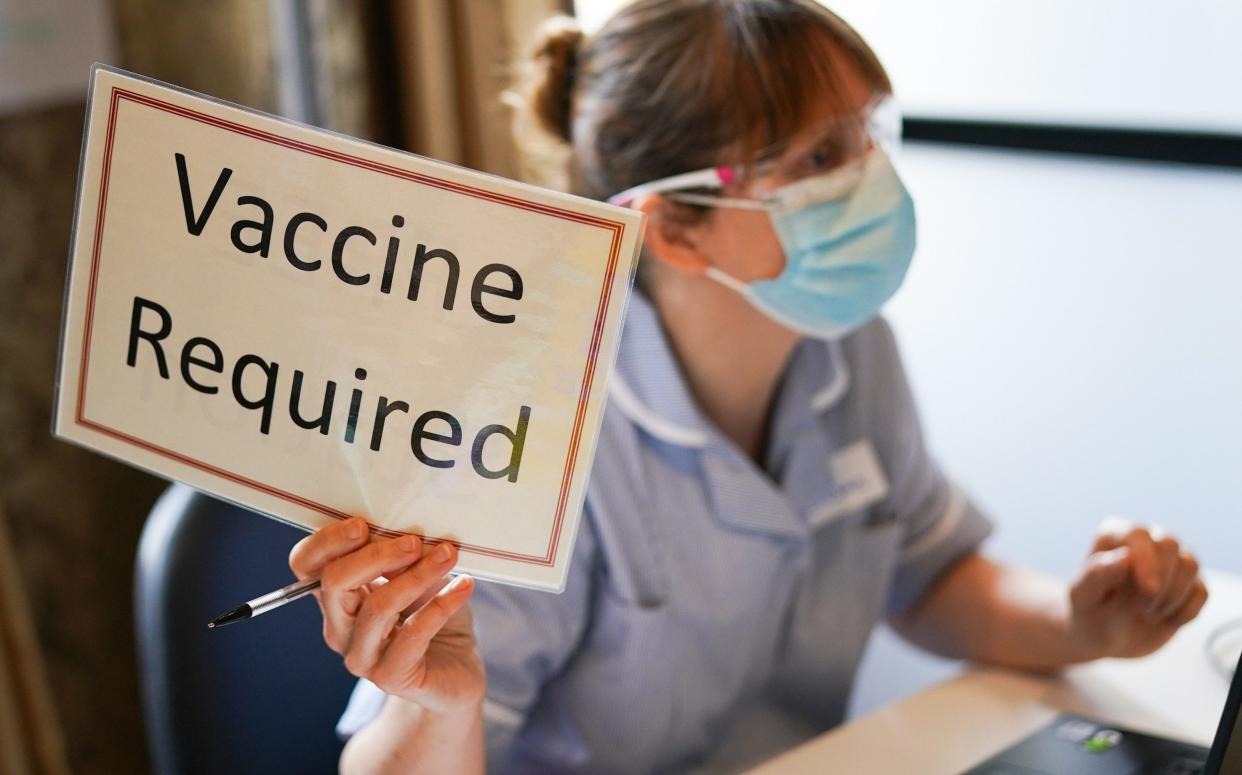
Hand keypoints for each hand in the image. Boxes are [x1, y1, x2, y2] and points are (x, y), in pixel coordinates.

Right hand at [288, 517, 484, 714]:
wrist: (456, 669)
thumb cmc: (431, 613)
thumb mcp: (416, 574)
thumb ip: (400, 556)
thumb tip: (401, 532)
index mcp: (337, 596)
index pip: (306, 564)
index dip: (327, 541)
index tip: (362, 525)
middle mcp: (340, 628)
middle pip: (334, 583)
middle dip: (375, 555)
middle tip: (414, 542)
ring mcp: (361, 657)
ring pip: (377, 608)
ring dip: (416, 576)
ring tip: (448, 556)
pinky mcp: (391, 677)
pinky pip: (413, 635)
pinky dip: (441, 605)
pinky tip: (463, 586)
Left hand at [1067, 516, 1207, 659]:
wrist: (1103, 638)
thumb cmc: (1087, 612)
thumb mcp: (1082, 597)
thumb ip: (1097, 575)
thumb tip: (1125, 557)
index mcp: (1114, 535)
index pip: (1139, 534)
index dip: (1147, 560)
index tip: (1148, 591)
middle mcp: (1145, 540)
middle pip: (1170, 544)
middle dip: (1160, 581)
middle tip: (1142, 607)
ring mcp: (1170, 561)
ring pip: (1190, 564)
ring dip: (1172, 596)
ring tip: (1148, 613)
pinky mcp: (1188, 584)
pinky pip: (1201, 591)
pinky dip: (1185, 612)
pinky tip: (1163, 621)